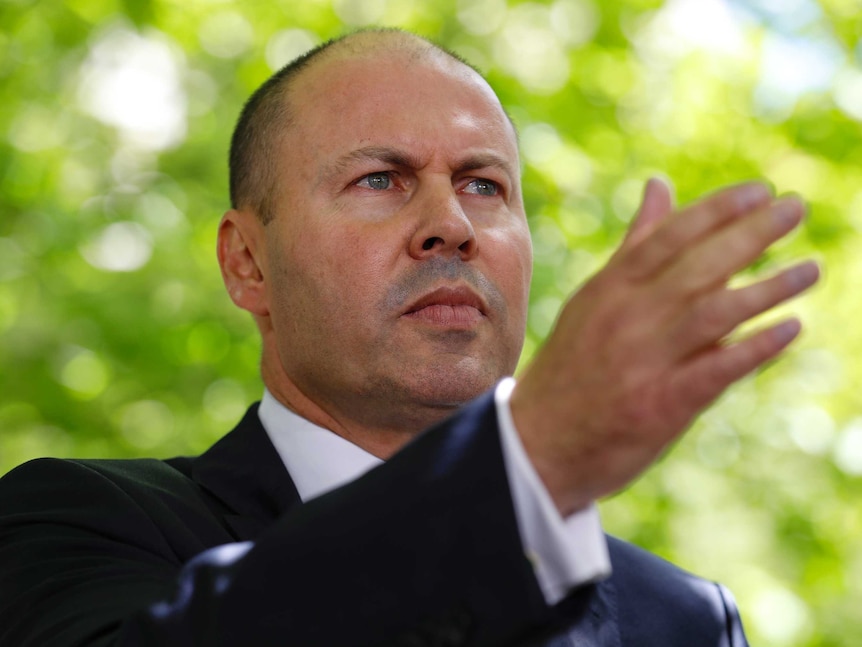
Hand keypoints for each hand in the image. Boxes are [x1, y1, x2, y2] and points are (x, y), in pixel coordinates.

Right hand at [510, 179, 819, 515]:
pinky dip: (755, 348)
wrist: (539, 439)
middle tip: (796, 210)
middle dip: (750, 235)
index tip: (760, 191)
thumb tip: (660, 185)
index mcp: (609, 289)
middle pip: (697, 268)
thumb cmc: (573, 365)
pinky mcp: (661, 404)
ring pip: (712, 313)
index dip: (716, 211)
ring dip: (767, 290)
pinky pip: (716, 370)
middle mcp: (626, 318)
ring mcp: (644, 361)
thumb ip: (636, 245)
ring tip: (811, 269)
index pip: (668, 238)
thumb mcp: (594, 299)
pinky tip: (791, 328)